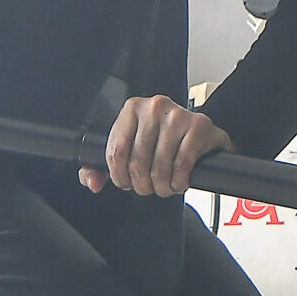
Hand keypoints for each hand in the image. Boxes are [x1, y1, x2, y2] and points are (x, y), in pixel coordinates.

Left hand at [84, 94, 233, 198]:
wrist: (202, 136)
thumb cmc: (163, 142)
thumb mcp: (129, 150)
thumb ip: (100, 167)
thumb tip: (94, 183)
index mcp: (132, 108)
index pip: (116, 152)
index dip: (120, 177)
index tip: (127, 183)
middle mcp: (154, 107)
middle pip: (137, 162)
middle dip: (142, 185)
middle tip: (149, 188)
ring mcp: (178, 114)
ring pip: (159, 166)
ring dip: (162, 187)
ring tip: (165, 187)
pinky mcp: (199, 126)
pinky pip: (182, 165)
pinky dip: (179, 181)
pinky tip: (179, 182)